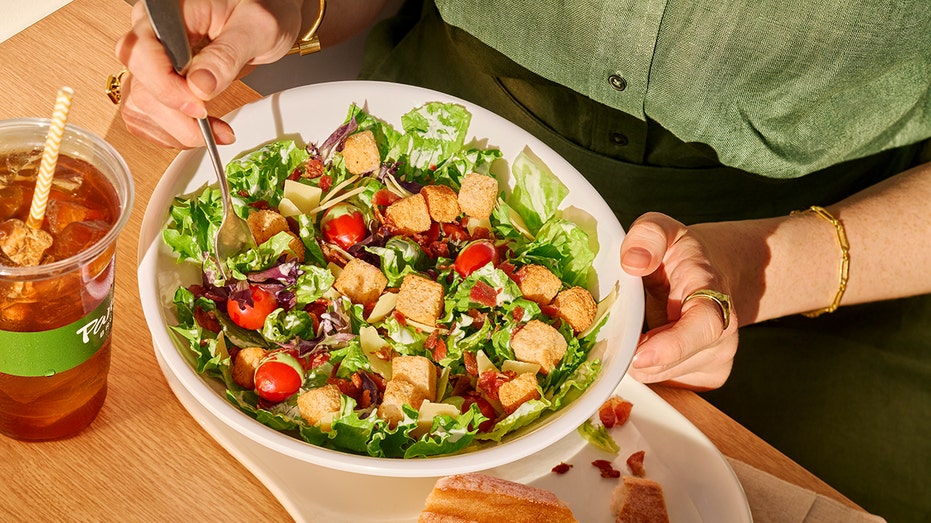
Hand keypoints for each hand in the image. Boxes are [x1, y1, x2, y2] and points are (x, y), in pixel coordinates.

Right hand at [114, 0, 303, 147]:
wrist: (271, 12)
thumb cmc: (264, 8)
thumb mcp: (257, 27)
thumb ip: (227, 55)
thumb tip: (199, 87)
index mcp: (167, 14)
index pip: (142, 53)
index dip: (166, 87)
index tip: (199, 107)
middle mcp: (153, 35)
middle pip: (140, 85)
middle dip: (176, 118)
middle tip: (214, 131)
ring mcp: (156, 60)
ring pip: (141, 106)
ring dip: (176, 131)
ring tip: (216, 133)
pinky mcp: (164, 81)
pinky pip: (151, 114)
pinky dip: (174, 132)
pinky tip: (203, 132)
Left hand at [620, 212, 738, 389]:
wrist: (709, 275)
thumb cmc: (679, 254)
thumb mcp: (662, 229)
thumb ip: (647, 236)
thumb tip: (632, 262)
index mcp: (714, 294)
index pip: (704, 327)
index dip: (672, 346)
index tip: (639, 355)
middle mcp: (725, 334)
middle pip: (671, 363)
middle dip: (633, 352)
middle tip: (612, 329)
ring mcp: (719, 360)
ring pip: (660, 377)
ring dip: (636, 358)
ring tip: (635, 327)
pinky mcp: (706, 378)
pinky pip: (662, 383)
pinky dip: (645, 368)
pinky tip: (646, 341)